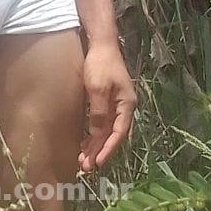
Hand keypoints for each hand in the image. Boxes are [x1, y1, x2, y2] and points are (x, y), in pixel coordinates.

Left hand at [80, 42, 137, 171]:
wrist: (101, 44)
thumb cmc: (100, 64)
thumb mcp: (97, 90)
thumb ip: (98, 113)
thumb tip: (97, 135)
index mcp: (127, 105)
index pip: (119, 133)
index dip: (108, 149)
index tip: (96, 162)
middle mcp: (125, 107)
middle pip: (114, 135)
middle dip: (100, 151)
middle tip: (85, 166)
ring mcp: (117, 104)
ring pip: (108, 131)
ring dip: (96, 145)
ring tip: (83, 159)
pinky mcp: (108, 101)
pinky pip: (103, 123)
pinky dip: (95, 135)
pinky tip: (85, 143)